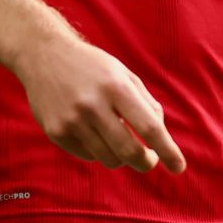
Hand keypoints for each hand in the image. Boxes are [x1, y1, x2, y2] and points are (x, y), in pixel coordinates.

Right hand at [16, 34, 186, 173]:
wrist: (43, 55)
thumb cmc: (91, 66)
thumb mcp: (122, 73)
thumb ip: (145, 102)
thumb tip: (160, 136)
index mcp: (116, 86)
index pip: (149, 127)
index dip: (168, 150)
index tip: (179, 167)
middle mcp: (93, 104)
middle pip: (130, 151)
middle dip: (146, 162)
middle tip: (150, 160)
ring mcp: (72, 120)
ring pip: (109, 158)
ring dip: (121, 156)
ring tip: (118, 138)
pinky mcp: (56, 132)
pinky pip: (88, 156)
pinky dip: (98, 151)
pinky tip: (93, 132)